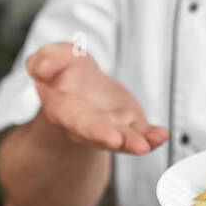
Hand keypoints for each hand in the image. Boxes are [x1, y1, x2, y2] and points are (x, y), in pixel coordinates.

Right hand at [27, 42, 167, 153]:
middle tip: (139, 146)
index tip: (112, 138)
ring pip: (123, 138)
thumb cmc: (60, 71)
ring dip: (139, 142)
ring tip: (153, 142)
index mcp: (63, 109)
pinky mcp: (127, 123)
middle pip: (102, 136)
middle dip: (121, 142)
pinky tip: (162, 135)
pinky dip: (152, 135)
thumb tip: (43, 69)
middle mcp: (86, 124)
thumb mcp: (48, 59)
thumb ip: (43, 62)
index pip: (78, 122)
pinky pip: (140, 131)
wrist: (76, 82)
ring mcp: (108, 126)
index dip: (95, 131)